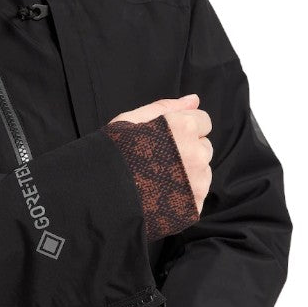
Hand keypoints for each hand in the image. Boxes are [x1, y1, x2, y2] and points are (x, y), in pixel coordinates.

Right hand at [111, 94, 212, 213]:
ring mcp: (196, 183)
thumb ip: (165, 107)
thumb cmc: (112, 155)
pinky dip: (185, 195)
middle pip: (205, 148)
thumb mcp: (130, 121)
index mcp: (183, 128)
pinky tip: (163, 195)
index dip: (185, 128)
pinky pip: (198, 195)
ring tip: (161, 179)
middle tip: (161, 160)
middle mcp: (196, 154)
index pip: (203, 122)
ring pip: (204, 172)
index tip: (168, 138)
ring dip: (189, 173)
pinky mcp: (193, 206)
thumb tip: (194, 100)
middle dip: (189, 150)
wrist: (101, 196)